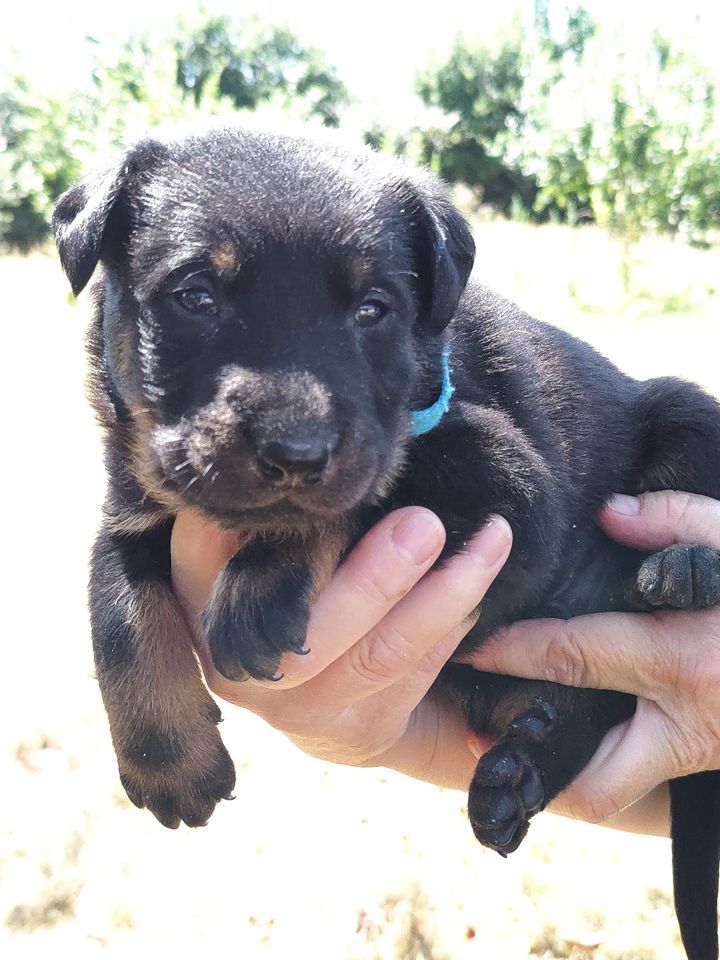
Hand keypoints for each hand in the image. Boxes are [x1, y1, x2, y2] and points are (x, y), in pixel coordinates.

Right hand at [171, 508, 512, 789]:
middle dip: (375, 579)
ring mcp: (299, 712)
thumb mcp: (270, 554)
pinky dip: (453, 626)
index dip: (244, 526)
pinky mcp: (358, 735)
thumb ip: (271, 519)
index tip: (305, 483)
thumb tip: (301, 452)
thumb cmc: (306, 592)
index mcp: (203, 608)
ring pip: (378, 655)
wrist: (340, 704)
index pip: (206, 557)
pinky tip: (482, 585)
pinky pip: (415, 674)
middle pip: (304, 631)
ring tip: (489, 539)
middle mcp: (240, 668)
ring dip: (444, 594)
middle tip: (426, 523)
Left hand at [470, 491, 719, 835]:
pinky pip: (644, 781)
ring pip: (617, 798)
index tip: (466, 644)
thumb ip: (678, 520)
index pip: (572, 656)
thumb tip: (609, 512)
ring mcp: (704, 754)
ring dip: (569, 777)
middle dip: (530, 763)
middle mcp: (689, 724)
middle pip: (588, 777)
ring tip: (526, 736)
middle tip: (487, 729)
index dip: (510, 651)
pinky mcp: (713, 762)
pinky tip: (587, 727)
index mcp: (687, 658)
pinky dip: (608, 762)